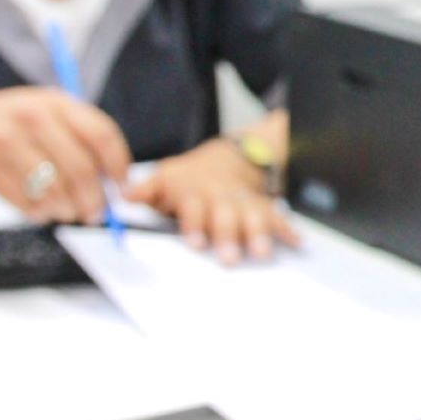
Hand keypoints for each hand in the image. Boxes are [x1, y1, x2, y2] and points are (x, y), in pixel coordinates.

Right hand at [0, 90, 131, 223]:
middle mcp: (31, 117)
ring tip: (65, 211)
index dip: (118, 165)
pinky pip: (27, 203)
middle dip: (94, 199)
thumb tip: (113, 180)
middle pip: (81, 168)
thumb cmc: (1, 126)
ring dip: (66, 209)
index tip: (122, 187)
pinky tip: (39, 210)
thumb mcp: (38, 112)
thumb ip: (75, 135)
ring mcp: (6, 143)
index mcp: (52, 101)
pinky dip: (39, 214)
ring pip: (55, 191)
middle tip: (95, 214)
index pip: (101, 133)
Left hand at [124, 138, 299, 263]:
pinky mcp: (263, 208)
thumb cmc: (188, 180)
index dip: (195, 224)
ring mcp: (243, 203)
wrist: (225, 161)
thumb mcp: (164, 179)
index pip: (194, 208)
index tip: (196, 242)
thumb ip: (146, 190)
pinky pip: (277, 217)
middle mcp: (221, 198)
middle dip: (229, 235)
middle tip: (230, 258)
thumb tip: (124, 196)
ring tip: (262, 253)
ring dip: (258, 234)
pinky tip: (296, 242)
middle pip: (225, 216)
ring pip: (253, 217)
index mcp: (194, 194)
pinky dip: (287, 229)